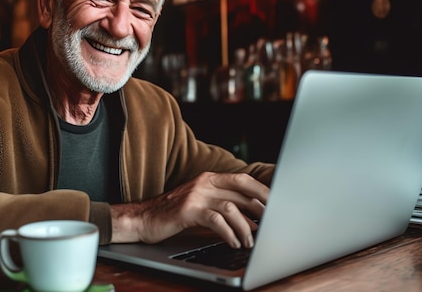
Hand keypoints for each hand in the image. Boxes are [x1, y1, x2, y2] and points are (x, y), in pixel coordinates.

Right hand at [110, 172, 267, 248]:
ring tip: (250, 242)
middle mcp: (204, 183)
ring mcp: (196, 195)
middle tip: (270, 225)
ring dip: (245, 227)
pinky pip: (216, 220)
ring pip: (231, 207)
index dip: (262, 191)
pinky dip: (228, 233)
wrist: (143, 218)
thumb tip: (253, 218)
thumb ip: (223, 205)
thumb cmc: (173, 214)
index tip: (278, 203)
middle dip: (259, 209)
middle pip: (241, 191)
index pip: (243, 180)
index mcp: (209, 178)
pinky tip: (233, 242)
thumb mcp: (200, 204)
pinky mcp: (188, 210)